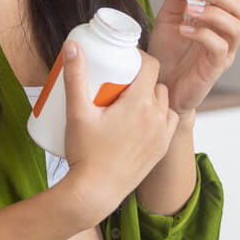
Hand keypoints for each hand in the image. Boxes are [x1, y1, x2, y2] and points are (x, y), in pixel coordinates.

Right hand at [59, 43, 179, 219]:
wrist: (96, 193)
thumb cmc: (86, 155)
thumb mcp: (77, 112)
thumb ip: (75, 76)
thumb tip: (72, 46)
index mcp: (140, 103)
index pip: (150, 65)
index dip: (138, 57)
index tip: (123, 59)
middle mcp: (157, 116)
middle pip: (155, 82)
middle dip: (140, 77)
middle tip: (118, 81)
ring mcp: (162, 134)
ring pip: (163, 102)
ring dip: (151, 96)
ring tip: (128, 100)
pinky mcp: (161, 149)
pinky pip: (167, 122)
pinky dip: (158, 116)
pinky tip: (141, 119)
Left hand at [147, 0, 239, 112]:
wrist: (161, 87)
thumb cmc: (167, 56)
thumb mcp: (167, 19)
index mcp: (218, 19)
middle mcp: (226, 34)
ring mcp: (224, 52)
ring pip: (236, 27)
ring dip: (213, 12)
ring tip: (190, 9)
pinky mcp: (215, 68)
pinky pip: (219, 47)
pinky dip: (203, 34)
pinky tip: (184, 29)